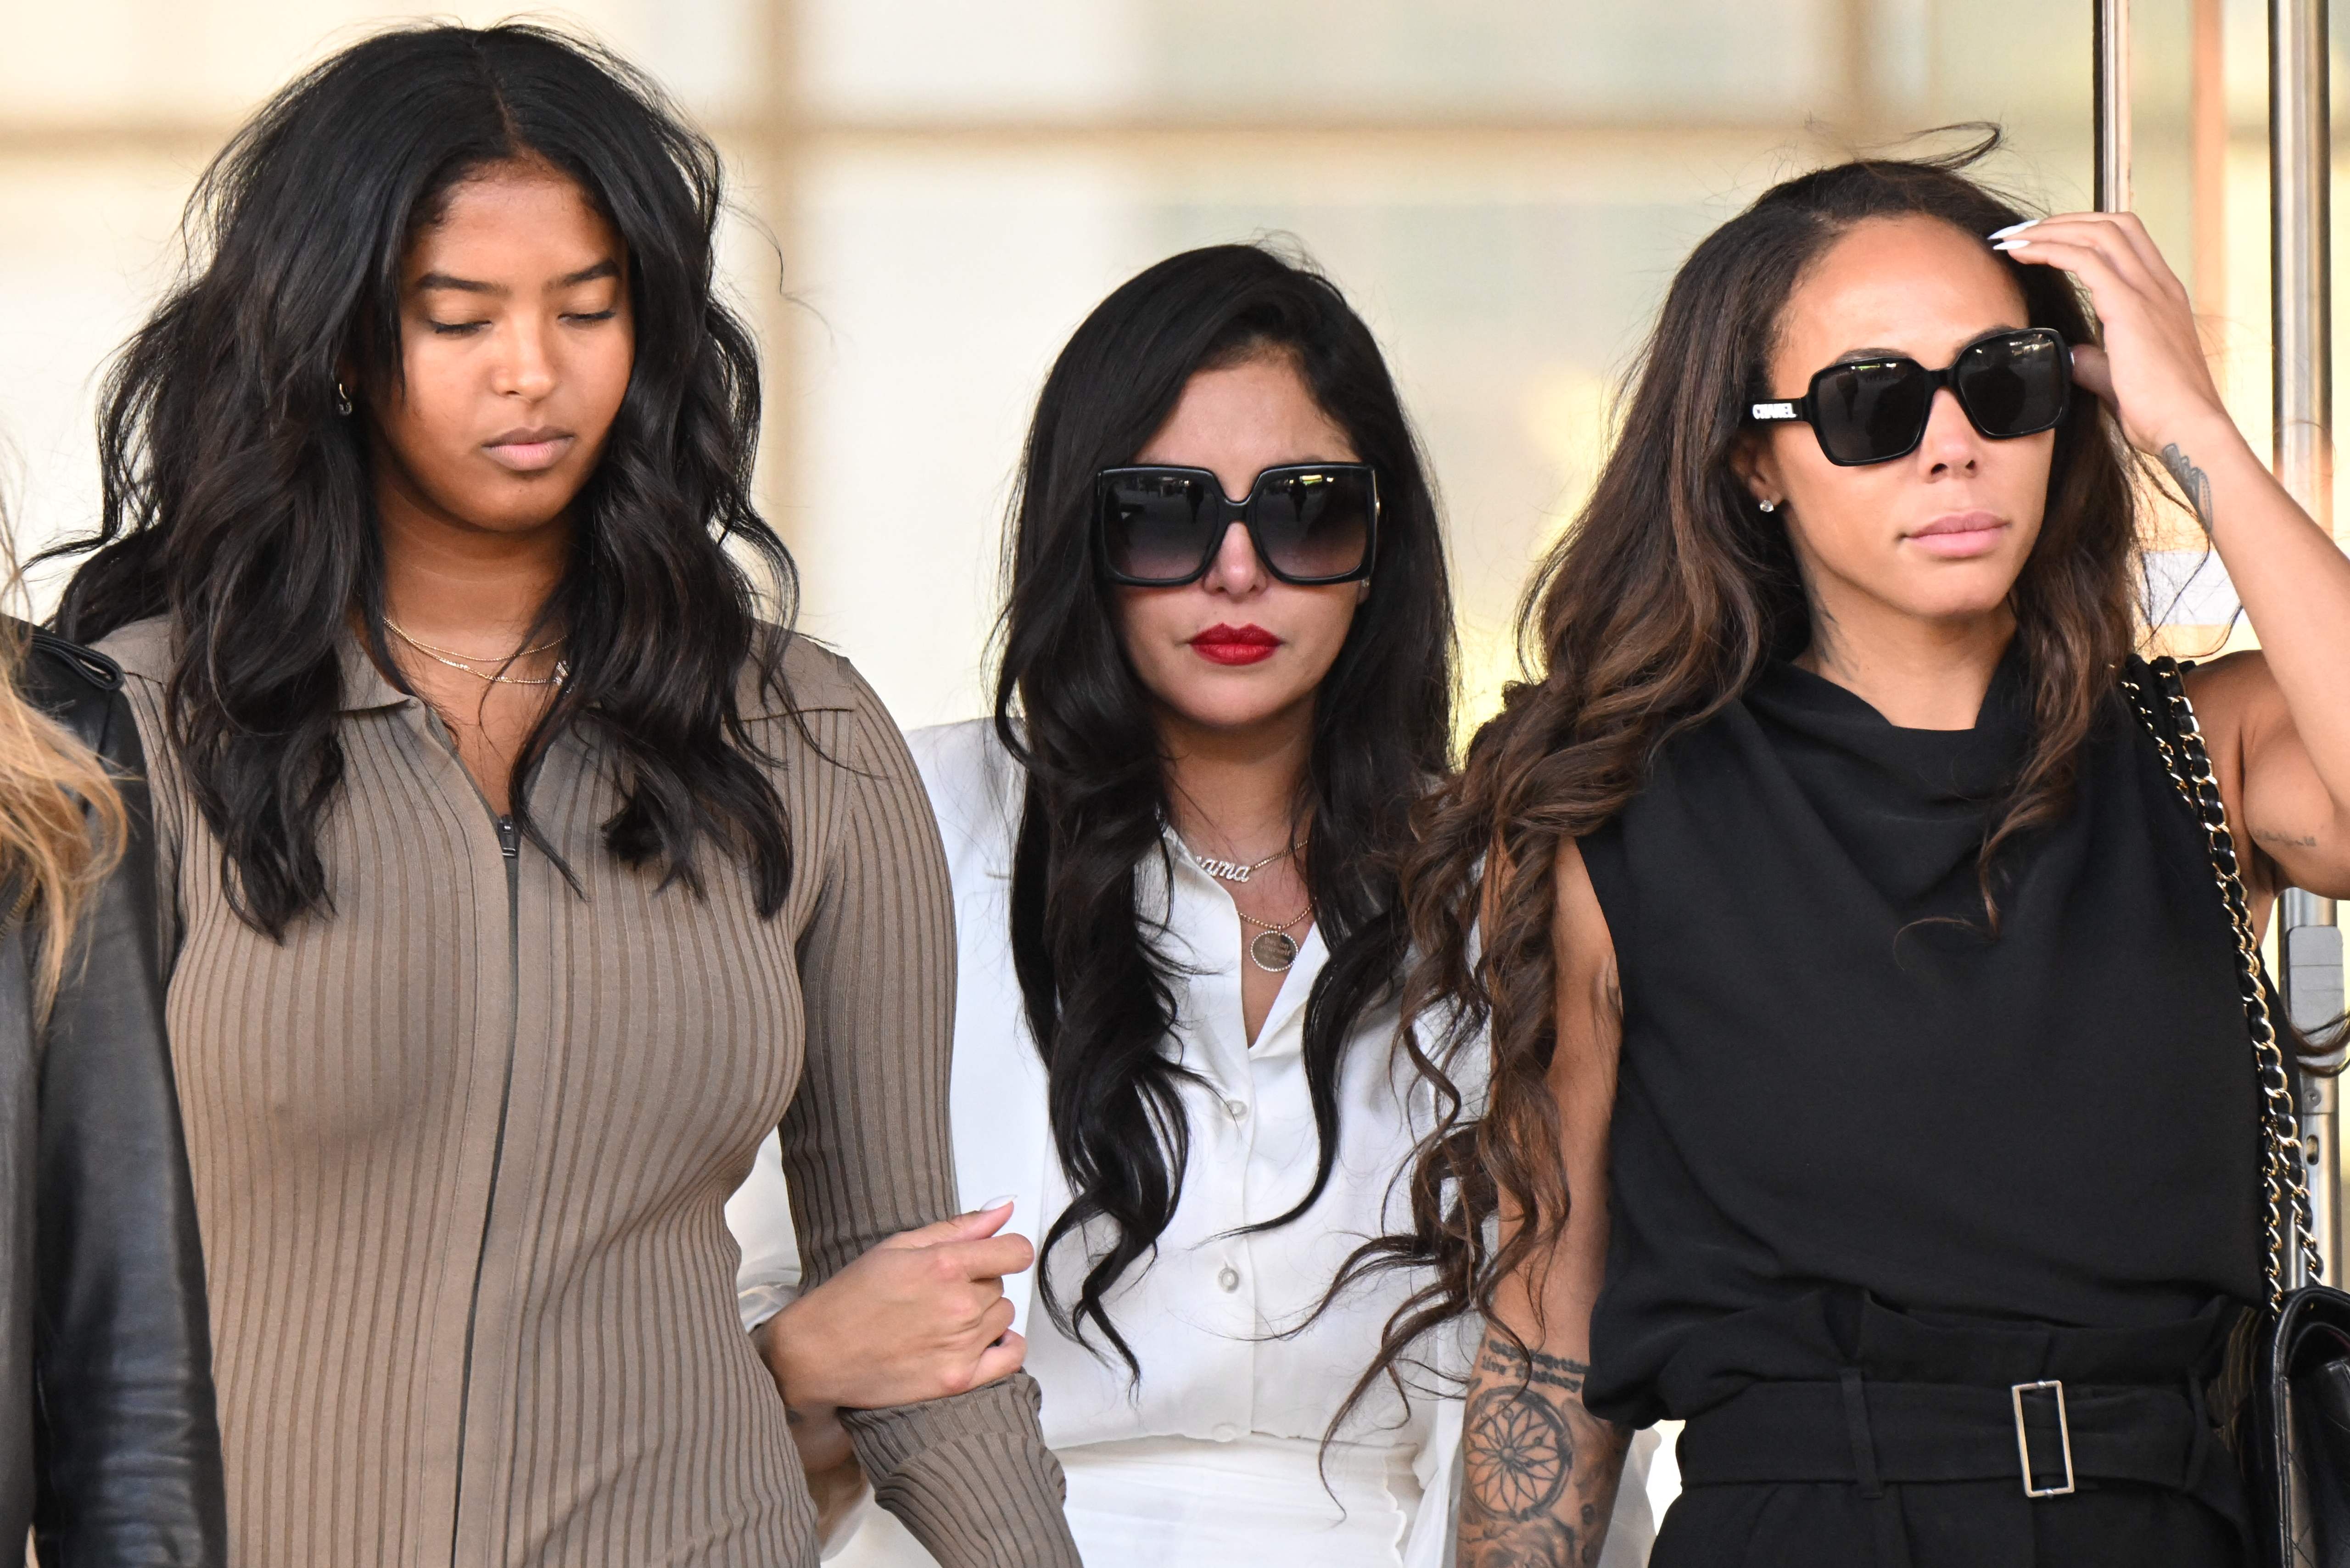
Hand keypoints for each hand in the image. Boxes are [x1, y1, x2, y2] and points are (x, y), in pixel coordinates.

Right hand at [755, 1201, 1031, 1412]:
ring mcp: (960, 1345)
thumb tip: (1004, 1209)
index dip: (1007, 1250)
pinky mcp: (958, 1379)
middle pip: (1000, 1284)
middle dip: (978, 1282)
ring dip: (984, 1313)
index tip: (995, 1255)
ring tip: (945, 1317)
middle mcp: (959, 1306)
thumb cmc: (851, 1298)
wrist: (818, 1354)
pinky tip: (985, 1340)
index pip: (1015, 1252)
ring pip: (1003, 1316)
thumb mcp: (898, 1246)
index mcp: (944, 1266)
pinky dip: (1005, 1346)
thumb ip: (958, 1228)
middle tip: (940, 1291)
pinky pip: (1011, 1356)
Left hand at [1992, 211, 2240, 459]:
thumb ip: (2097, 363)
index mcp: (2163, 298)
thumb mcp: (2121, 379)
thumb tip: (2074, 356)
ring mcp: (2148, 292)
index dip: (2083, 231)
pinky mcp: (2130, 307)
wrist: (2187, 429)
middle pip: (2113, 224)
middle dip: (2064, 221)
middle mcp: (2160, 286)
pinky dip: (2050, 249)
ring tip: (2013, 237)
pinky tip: (2022, 252)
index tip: (2043, 240)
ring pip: (2099, 233)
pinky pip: (2085, 259)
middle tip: (2022, 231)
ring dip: (2050, 229)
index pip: (2126, 241)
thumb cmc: (2160, 412)